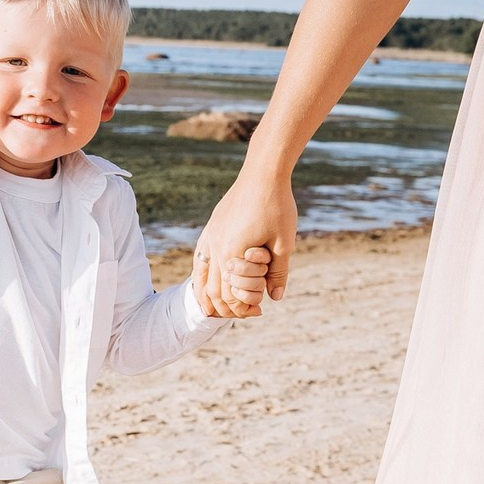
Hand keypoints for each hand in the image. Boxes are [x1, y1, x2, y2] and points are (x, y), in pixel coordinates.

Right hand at [194, 165, 296, 318]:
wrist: (263, 174)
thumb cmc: (277, 206)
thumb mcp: (284, 243)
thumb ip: (278, 273)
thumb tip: (275, 298)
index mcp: (232, 255)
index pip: (231, 295)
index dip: (245, 307)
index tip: (260, 309)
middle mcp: (215, 248)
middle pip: (214, 291)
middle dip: (230, 306)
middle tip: (249, 310)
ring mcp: (210, 237)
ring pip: (201, 278)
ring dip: (211, 296)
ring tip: (224, 306)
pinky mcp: (211, 228)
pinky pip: (200, 260)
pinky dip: (202, 277)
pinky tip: (211, 281)